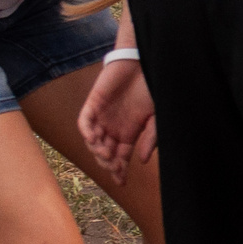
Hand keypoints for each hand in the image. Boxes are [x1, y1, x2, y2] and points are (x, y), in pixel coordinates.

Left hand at [78, 59, 155, 182]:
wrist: (145, 61)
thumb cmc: (153, 87)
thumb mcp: (157, 117)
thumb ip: (150, 138)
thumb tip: (140, 160)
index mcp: (130, 132)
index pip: (121, 157)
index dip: (120, 170)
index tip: (121, 182)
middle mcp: (114, 126)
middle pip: (105, 152)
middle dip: (108, 162)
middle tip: (114, 166)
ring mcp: (103, 115)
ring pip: (93, 140)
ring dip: (97, 150)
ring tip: (106, 153)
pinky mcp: (94, 103)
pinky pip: (85, 121)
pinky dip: (87, 131)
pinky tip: (94, 139)